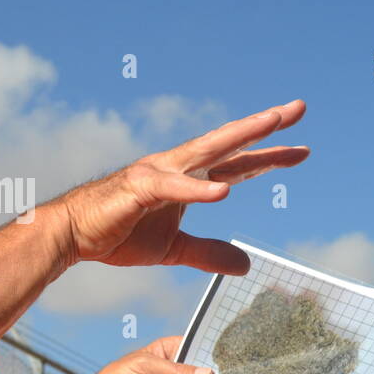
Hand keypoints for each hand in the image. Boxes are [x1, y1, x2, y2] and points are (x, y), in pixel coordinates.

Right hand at [50, 100, 308, 270]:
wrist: (71, 235)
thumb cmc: (117, 234)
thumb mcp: (174, 249)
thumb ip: (209, 253)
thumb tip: (245, 265)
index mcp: (186, 179)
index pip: (236, 163)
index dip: (269, 156)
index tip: (301, 151)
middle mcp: (176, 166)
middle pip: (228, 143)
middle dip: (263, 126)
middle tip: (298, 109)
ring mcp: (157, 173)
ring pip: (205, 150)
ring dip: (238, 136)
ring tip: (269, 125)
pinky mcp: (138, 189)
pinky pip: (173, 188)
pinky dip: (197, 189)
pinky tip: (224, 191)